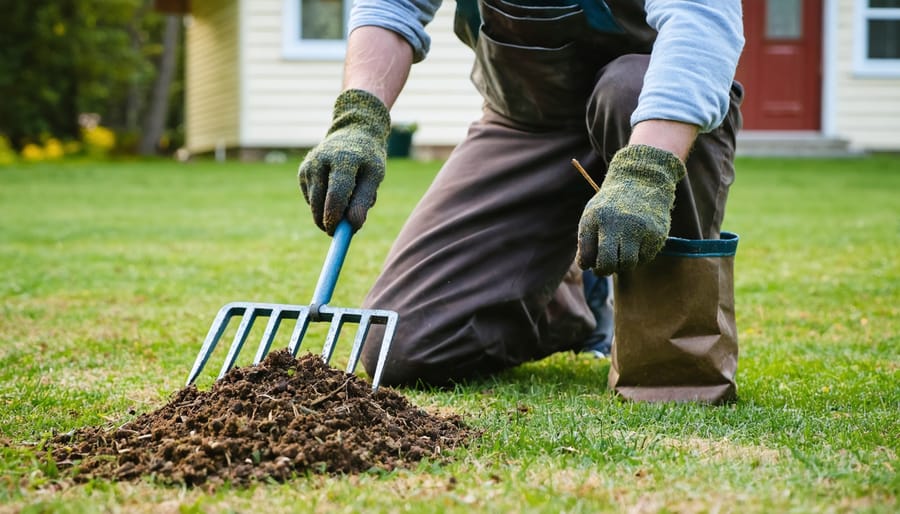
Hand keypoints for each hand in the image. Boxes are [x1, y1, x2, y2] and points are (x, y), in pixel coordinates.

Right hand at [298, 89, 390, 233]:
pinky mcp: (302, 172)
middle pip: (319, 201)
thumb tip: (352, 227)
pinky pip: (311, 199)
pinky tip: (335, 190)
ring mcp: (309, 166)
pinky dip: (322, 203)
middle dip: (328, 221)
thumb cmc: (368, 158)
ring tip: (346, 201)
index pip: (336, 193)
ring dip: (327, 212)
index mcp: (343, 159)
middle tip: (339, 232)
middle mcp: (320, 160)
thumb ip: (363, 200)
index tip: (338, 233)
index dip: (335, 217)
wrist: (353, 132)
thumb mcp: (374, 175)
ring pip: (313, 203)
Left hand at [577, 144, 685, 274]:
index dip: (587, 263)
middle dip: (604, 270)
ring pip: (628, 265)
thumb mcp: (592, 214)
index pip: (588, 256)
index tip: (590, 260)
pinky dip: (638, 257)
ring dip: (622, 265)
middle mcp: (618, 224)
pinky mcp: (656, 234)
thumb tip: (585, 266)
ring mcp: (639, 229)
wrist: (643, 180)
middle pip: (608, 264)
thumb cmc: (612, 204)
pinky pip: (645, 259)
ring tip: (620, 253)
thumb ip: (585, 240)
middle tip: (605, 267)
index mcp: (597, 219)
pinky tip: (636, 244)